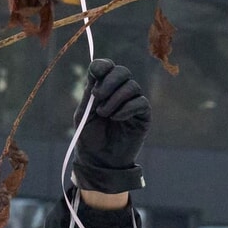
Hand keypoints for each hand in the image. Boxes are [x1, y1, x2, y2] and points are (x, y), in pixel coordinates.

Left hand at [71, 59, 147, 194]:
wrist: (99, 161)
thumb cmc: (89, 138)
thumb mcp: (84, 112)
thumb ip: (91, 91)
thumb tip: (97, 67)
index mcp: (103, 88)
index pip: (107, 67)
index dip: (103, 66)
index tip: (95, 73)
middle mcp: (119, 93)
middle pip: (122, 71)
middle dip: (109, 81)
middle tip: (97, 96)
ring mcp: (132, 103)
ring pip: (131, 86)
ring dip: (115, 98)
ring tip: (104, 114)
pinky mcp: (143, 116)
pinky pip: (140, 102)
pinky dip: (126, 108)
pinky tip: (116, 118)